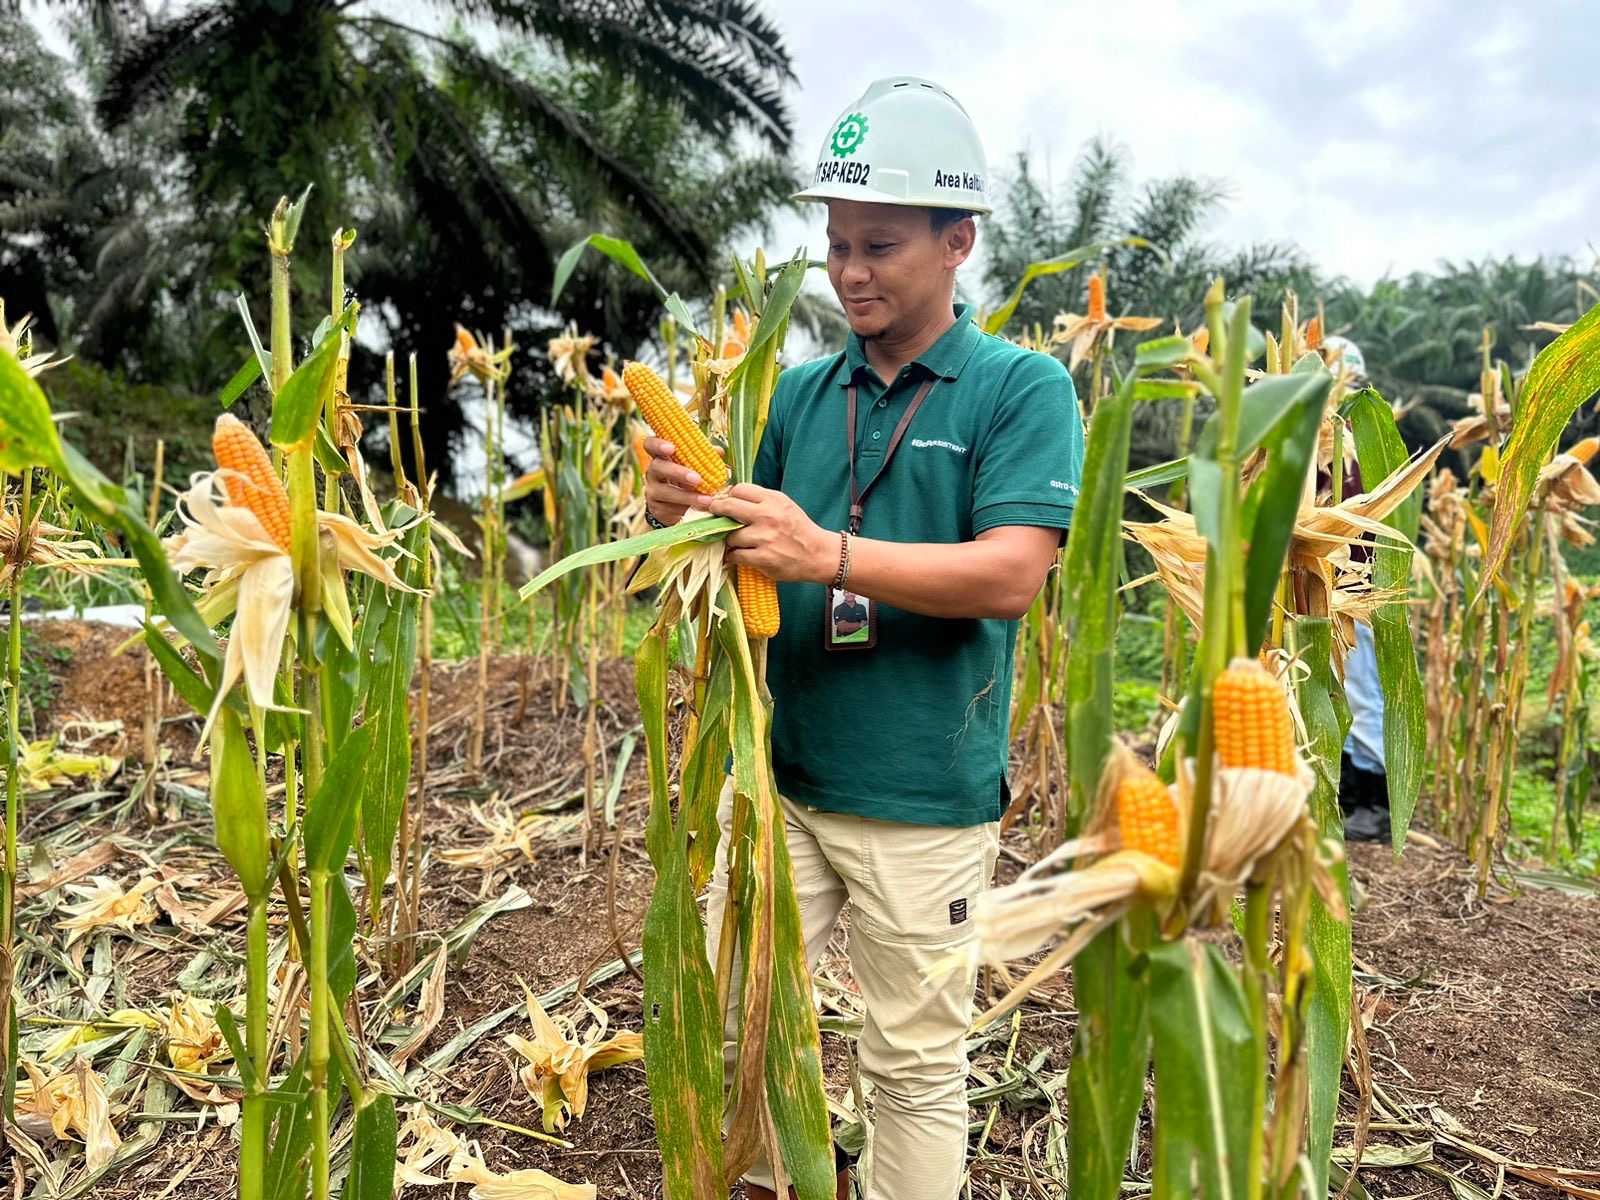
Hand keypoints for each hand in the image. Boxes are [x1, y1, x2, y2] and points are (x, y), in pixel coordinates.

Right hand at [641, 436, 710, 525]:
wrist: (677, 507)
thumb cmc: (686, 481)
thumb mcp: (694, 467)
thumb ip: (704, 457)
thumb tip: (719, 451)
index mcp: (661, 456)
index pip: (650, 444)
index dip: (657, 444)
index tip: (671, 448)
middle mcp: (653, 471)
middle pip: (658, 466)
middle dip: (678, 472)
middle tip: (697, 479)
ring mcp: (652, 490)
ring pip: (665, 491)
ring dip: (687, 495)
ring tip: (706, 499)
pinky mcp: (656, 507)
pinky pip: (670, 507)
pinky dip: (688, 507)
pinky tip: (701, 508)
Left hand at [708, 483, 834, 583]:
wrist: (817, 554)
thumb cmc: (798, 528)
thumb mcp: (784, 505)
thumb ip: (761, 500)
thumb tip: (731, 496)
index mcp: (773, 500)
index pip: (739, 490)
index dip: (729, 496)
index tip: (726, 503)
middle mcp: (767, 516)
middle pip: (728, 507)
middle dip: (717, 511)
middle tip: (713, 515)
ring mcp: (764, 538)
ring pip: (730, 536)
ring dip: (729, 540)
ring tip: (735, 542)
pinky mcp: (762, 558)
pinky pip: (735, 555)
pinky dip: (733, 556)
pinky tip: (737, 555)